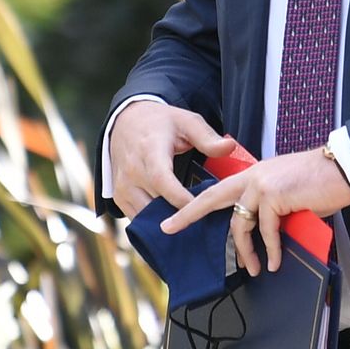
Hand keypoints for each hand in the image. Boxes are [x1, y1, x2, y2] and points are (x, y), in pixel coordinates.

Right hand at [107, 99, 237, 217]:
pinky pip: (137, 219)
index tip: (201, 208)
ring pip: (145, 216)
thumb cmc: (161, 123)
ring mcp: (123, 186)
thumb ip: (207, 138)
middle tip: (205, 225)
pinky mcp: (119, 197)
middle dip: (180, 216)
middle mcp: (132, 170)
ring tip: (192, 226)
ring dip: (168, 223)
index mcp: (150, 150)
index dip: (181, 199)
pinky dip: (155, 225)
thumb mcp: (187, 122)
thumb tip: (230, 147)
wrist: (126, 122)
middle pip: (156, 203)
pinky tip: (175, 224)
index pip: (162, 180)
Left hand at [161, 148, 349, 274]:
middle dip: (188, 214)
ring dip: (246, 250)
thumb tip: (263, 233)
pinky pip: (266, 230)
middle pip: (212, 198)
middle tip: (169, 228)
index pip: (219, 190)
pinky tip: (274, 261)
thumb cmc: (320, 183)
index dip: (197, 203)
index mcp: (254, 174)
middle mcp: (253, 176)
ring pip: (241, 223)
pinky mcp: (273, 195)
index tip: (177, 215)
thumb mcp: (288, 194)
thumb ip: (270, 208)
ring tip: (252, 268)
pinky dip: (271, 249)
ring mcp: (261, 184)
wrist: (342, 170)